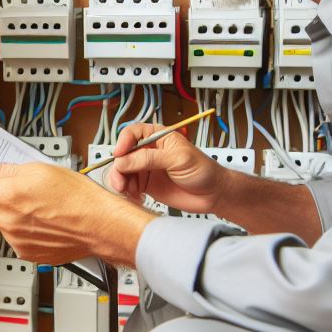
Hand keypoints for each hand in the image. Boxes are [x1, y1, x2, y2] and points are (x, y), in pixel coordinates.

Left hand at [0, 162, 152, 264]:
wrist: (100, 226)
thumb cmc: (78, 197)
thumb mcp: (40, 169)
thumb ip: (3, 170)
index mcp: (9, 195)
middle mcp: (8, 221)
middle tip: (10, 188)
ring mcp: (16, 240)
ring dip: (8, 213)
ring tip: (35, 206)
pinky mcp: (26, 253)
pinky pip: (13, 238)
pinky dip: (20, 229)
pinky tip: (40, 221)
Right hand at [107, 121, 225, 212]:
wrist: (213, 194)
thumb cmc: (202, 170)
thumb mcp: (177, 159)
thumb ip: (149, 158)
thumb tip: (123, 160)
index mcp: (157, 137)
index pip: (132, 133)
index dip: (123, 142)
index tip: (119, 154)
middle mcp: (148, 151)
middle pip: (123, 154)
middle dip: (118, 167)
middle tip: (120, 181)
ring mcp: (146, 168)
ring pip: (123, 171)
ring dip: (119, 181)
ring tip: (125, 191)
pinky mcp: (146, 185)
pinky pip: (129, 186)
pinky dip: (126, 192)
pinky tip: (135, 197)